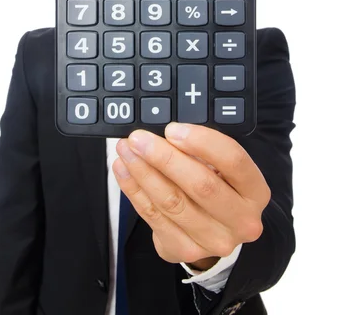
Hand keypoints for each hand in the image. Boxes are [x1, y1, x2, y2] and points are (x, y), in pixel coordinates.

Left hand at [113, 123, 270, 269]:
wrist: (218, 229)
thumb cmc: (218, 185)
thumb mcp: (221, 165)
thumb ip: (202, 148)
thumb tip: (166, 129)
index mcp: (255, 190)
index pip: (234, 160)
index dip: (202, 142)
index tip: (173, 129)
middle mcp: (242, 219)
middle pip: (201, 184)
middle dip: (164, 157)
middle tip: (138, 138)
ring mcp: (215, 240)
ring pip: (173, 202)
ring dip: (143, 172)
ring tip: (126, 150)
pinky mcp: (186, 250)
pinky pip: (153, 217)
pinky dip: (134, 190)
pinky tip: (123, 170)